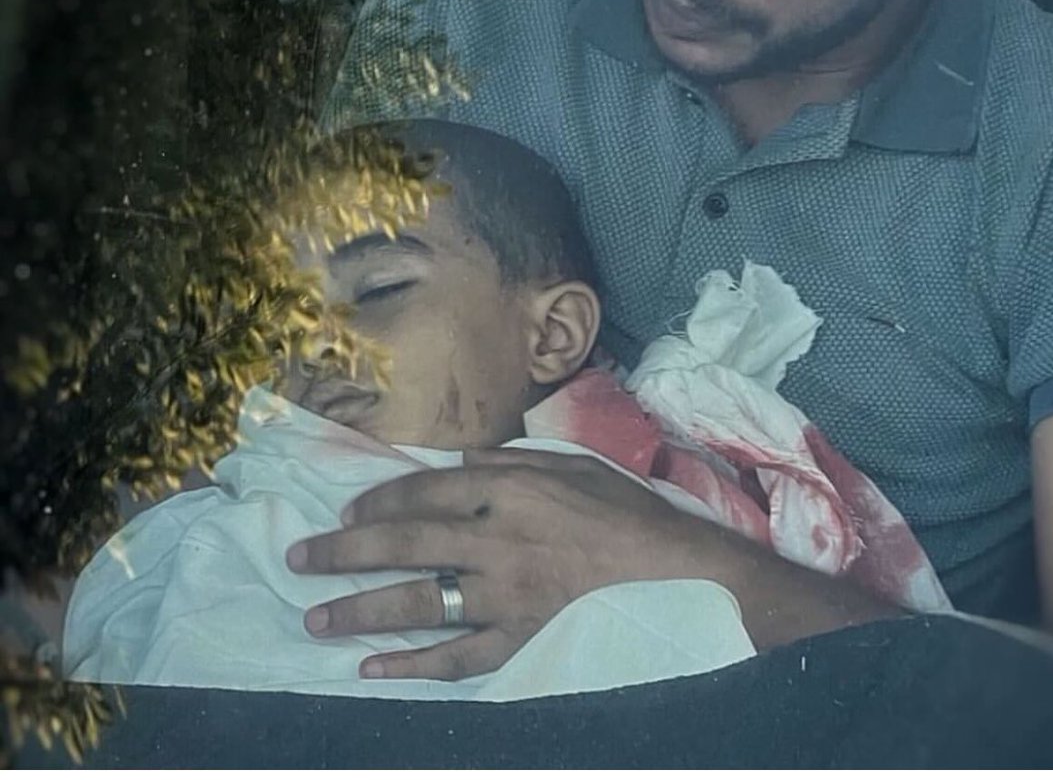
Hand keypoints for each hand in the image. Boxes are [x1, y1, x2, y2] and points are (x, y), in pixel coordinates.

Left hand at [285, 448, 730, 680]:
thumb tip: (459, 466)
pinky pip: (455, 657)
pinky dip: (411, 664)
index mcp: (506, 491)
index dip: (377, 501)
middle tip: (298, 558)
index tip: (347, 508)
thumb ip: (510, 462)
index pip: (423, 494)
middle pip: (403, 545)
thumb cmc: (624, 511)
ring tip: (314, 617)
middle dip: (343, 551)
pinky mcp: (517, 640)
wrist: (675, 572)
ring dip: (360, 610)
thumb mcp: (571, 465)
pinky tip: (371, 668)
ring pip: (417, 603)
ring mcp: (502, 597)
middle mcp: (493, 541)